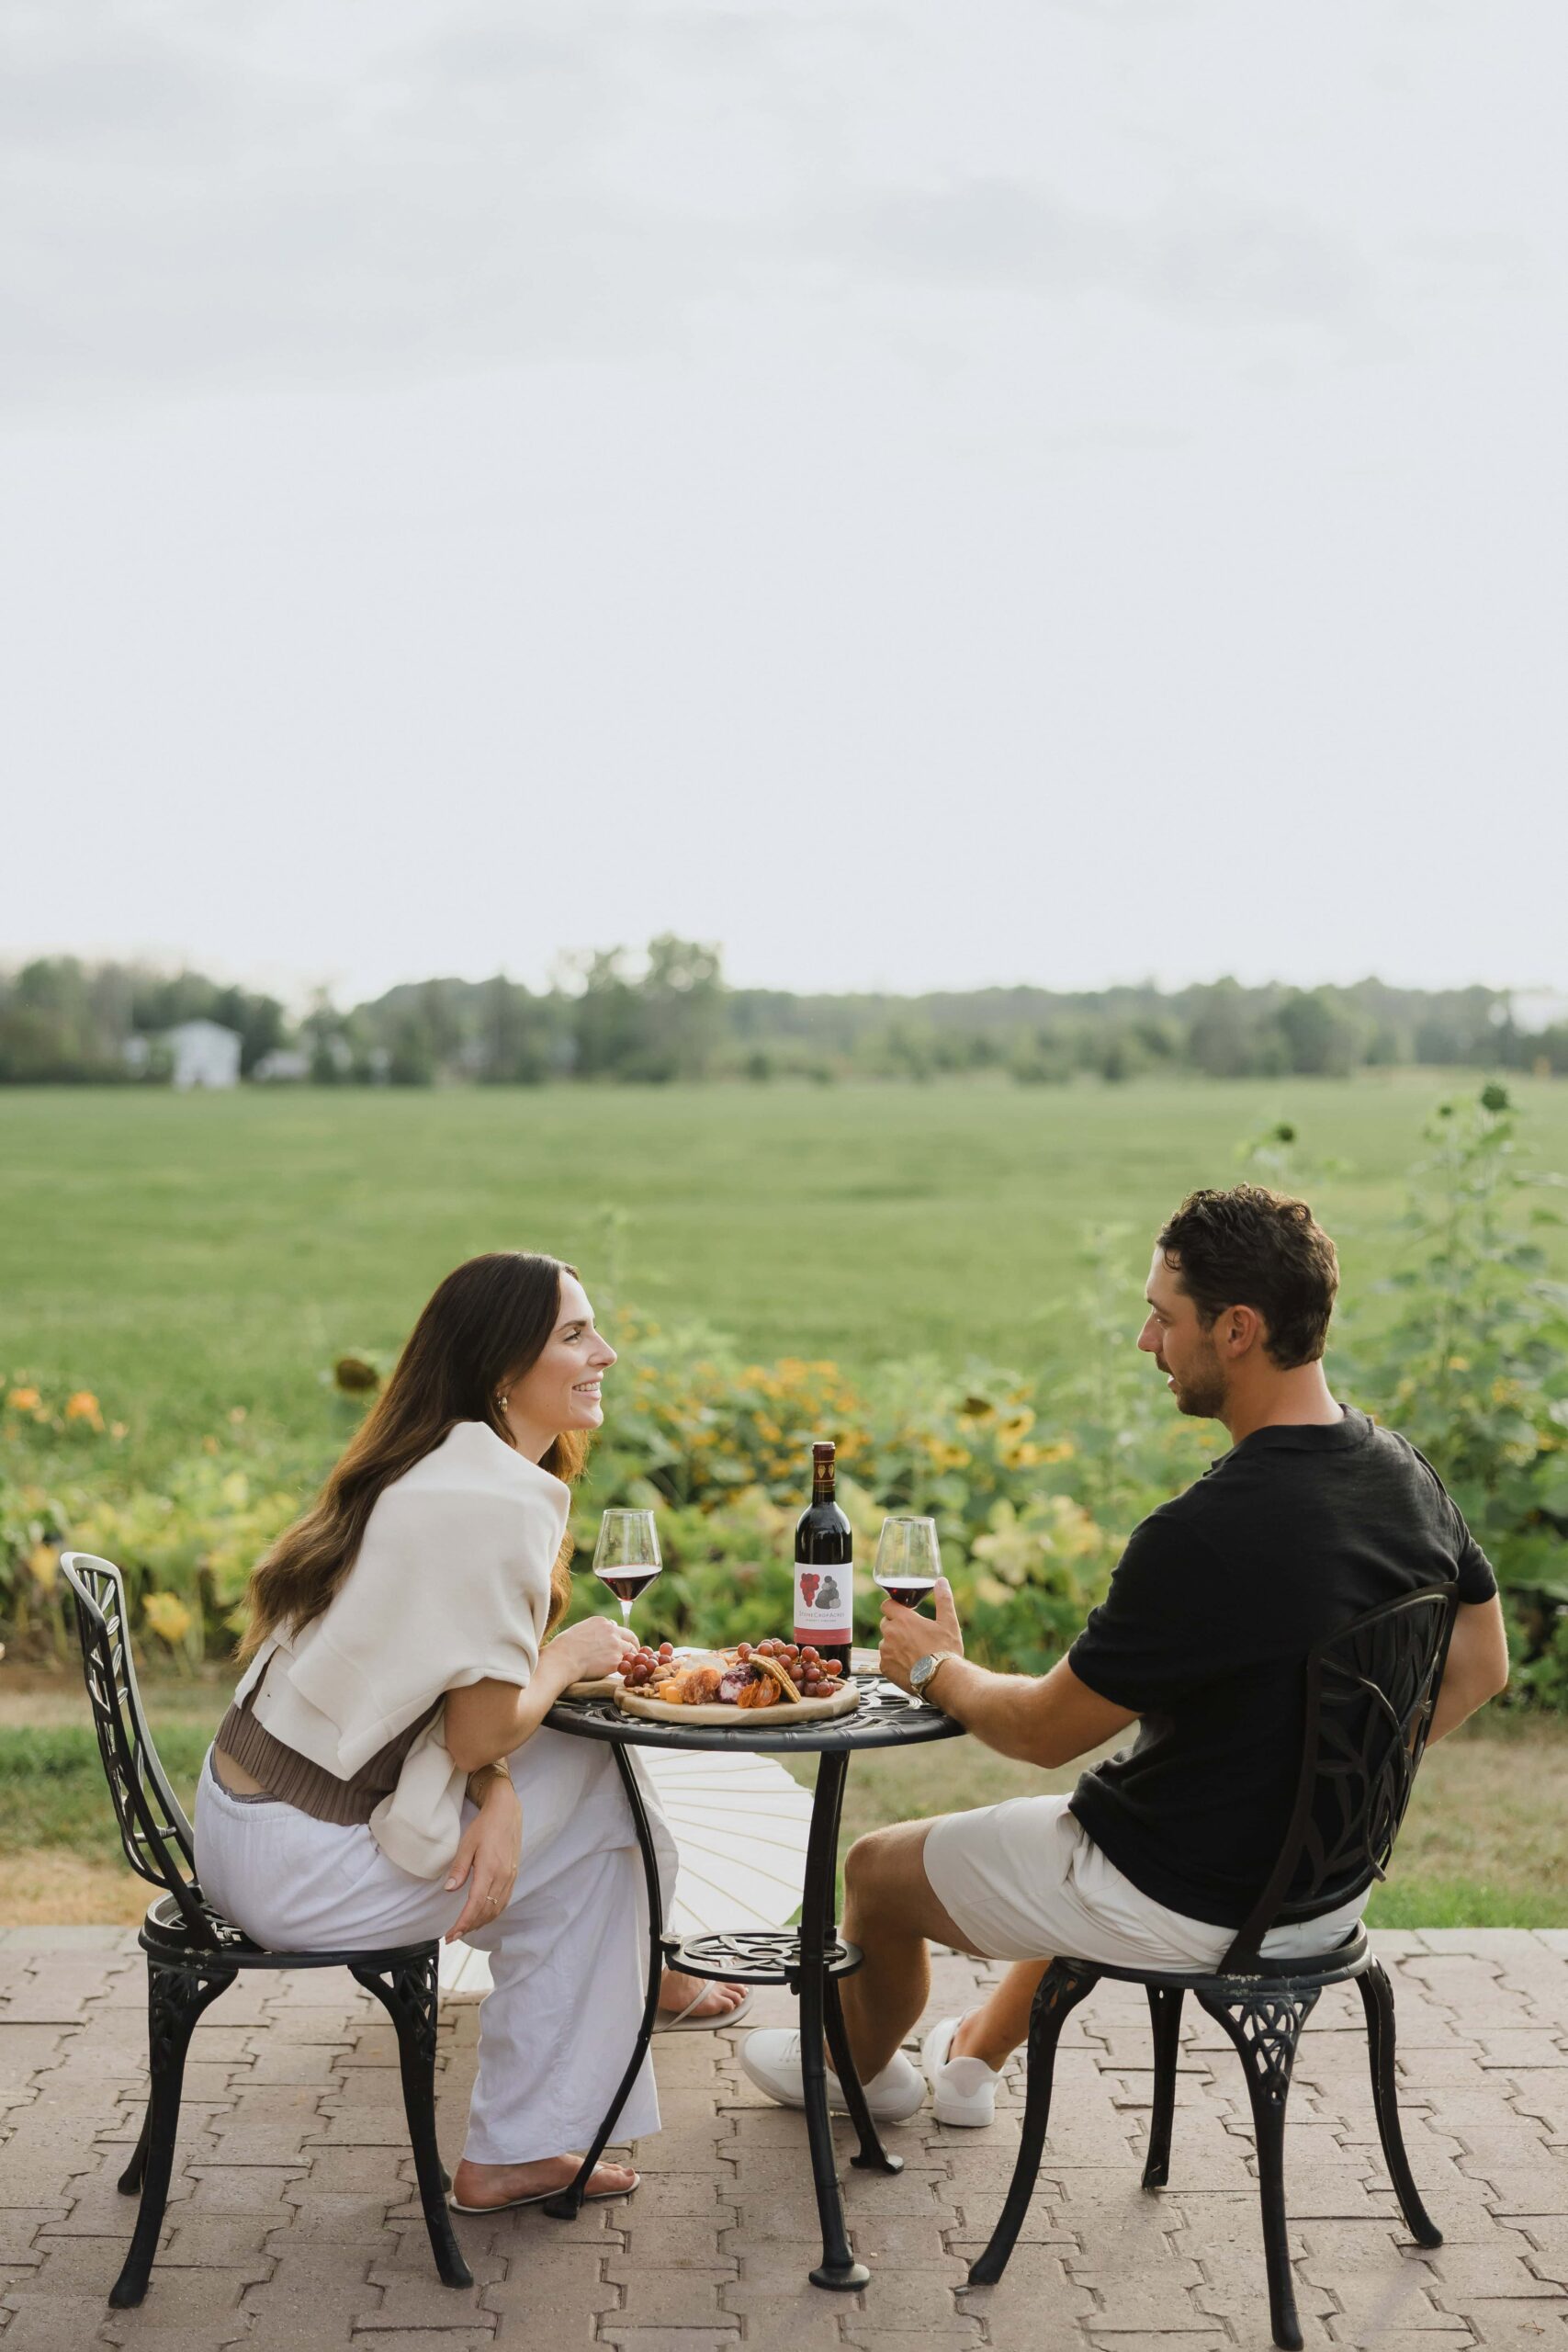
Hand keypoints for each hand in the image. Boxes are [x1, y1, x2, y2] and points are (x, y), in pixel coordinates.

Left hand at [443, 1777, 521, 1942]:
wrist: (507, 1813)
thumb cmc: (486, 1826)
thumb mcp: (467, 1844)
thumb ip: (459, 1868)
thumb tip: (449, 1889)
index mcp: (489, 1870)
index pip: (475, 1905)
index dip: (462, 1923)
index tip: (451, 1935)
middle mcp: (502, 1877)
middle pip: (486, 1912)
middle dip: (469, 1927)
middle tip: (453, 1936)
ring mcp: (510, 1878)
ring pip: (496, 1910)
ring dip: (480, 1923)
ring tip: (465, 1929)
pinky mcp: (513, 1876)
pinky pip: (503, 1902)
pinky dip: (492, 1914)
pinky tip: (482, 1916)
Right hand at [547, 1613, 639, 1685]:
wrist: (562, 1660)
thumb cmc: (563, 1647)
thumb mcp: (579, 1630)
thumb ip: (594, 1632)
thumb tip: (599, 1637)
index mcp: (601, 1621)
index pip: (618, 1629)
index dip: (621, 1638)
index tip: (622, 1644)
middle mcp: (611, 1631)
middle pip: (630, 1637)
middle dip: (633, 1645)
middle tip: (635, 1653)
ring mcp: (615, 1645)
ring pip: (631, 1650)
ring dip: (630, 1657)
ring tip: (629, 1665)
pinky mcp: (616, 1660)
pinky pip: (625, 1664)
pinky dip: (624, 1668)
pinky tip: (622, 1672)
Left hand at [879, 1576, 964, 1696]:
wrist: (942, 1680)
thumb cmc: (946, 1651)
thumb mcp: (948, 1622)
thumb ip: (943, 1599)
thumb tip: (941, 1581)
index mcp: (903, 1619)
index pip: (887, 1605)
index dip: (894, 1607)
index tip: (904, 1613)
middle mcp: (890, 1633)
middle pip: (886, 1623)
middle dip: (896, 1626)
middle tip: (913, 1635)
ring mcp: (885, 1651)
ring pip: (885, 1643)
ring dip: (894, 1644)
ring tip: (913, 1652)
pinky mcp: (884, 1668)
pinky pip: (885, 1660)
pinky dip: (894, 1661)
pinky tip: (909, 1665)